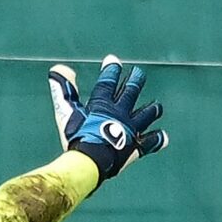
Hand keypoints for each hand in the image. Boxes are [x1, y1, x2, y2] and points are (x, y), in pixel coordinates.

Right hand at [49, 56, 167, 179]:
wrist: (90, 161)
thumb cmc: (76, 136)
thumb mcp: (65, 111)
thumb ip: (63, 89)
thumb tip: (58, 68)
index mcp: (103, 104)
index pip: (108, 82)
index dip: (110, 70)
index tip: (112, 60)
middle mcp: (120, 113)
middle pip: (131, 92)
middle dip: (135, 81)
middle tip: (138, 73)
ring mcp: (131, 130)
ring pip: (146, 115)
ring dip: (151, 109)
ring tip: (157, 106)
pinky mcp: (136, 146)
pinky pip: (150, 142)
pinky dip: (157, 139)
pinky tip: (163, 137)